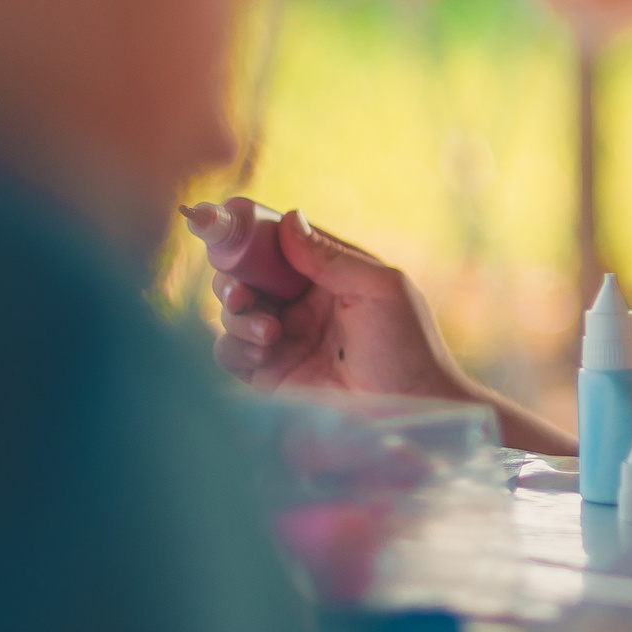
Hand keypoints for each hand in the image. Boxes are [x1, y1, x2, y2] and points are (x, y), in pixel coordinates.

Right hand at [208, 206, 478, 405]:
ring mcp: (285, 340)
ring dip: (238, 316)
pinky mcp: (270, 375)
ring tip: (270, 332)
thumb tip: (288, 218)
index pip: (280, 246)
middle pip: (246, 277)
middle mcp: (303, 305)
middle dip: (233, 279)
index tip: (222, 226)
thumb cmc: (407, 348)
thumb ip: (330, 256)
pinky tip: (263, 351)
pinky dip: (234, 345)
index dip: (249, 236)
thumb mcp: (379, 289)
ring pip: (234, 313)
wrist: (408, 414)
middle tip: (242, 294)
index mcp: (330, 276)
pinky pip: (229, 351)